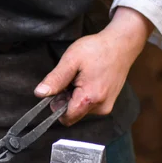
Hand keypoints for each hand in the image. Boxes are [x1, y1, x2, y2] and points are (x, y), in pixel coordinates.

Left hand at [34, 6, 153, 125]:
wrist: (122, 44)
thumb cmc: (97, 49)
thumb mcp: (71, 60)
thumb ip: (55, 79)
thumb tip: (39, 94)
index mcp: (89, 98)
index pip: (66, 118)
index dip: (57, 106)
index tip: (59, 89)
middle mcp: (100, 107)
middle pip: (72, 114)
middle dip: (66, 99)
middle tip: (71, 78)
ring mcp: (106, 106)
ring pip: (80, 110)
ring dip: (75, 97)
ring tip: (82, 77)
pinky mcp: (108, 103)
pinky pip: (89, 106)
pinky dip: (84, 95)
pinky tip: (89, 79)